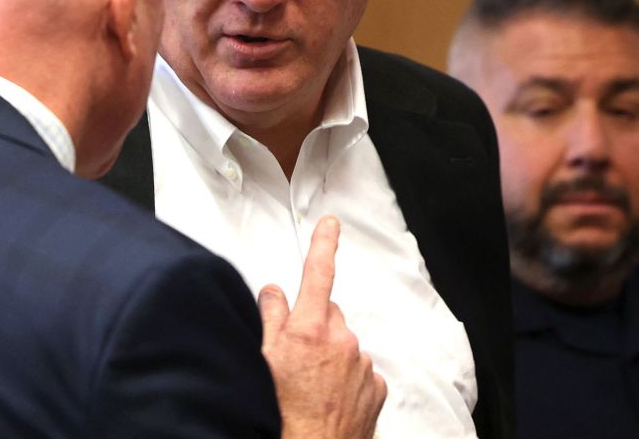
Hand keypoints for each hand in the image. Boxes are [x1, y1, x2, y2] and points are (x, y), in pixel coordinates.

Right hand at [257, 216, 386, 438]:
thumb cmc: (284, 412)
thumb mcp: (263, 359)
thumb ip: (270, 318)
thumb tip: (273, 292)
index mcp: (310, 328)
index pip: (318, 272)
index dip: (324, 244)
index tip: (330, 226)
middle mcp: (341, 340)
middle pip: (328, 314)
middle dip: (314, 324)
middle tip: (295, 353)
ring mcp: (361, 363)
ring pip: (344, 344)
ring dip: (330, 354)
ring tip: (310, 383)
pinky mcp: (376, 386)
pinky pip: (360, 370)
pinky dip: (347, 377)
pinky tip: (329, 395)